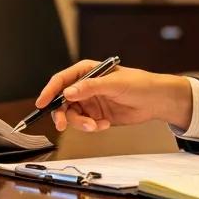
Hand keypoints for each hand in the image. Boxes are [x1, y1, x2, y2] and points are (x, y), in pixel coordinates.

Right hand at [35, 61, 191, 131]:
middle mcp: (85, 87)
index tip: (41, 103)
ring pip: (72, 115)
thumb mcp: (114, 83)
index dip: (49, 91)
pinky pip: (84, 124)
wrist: (156, 101)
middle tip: (62, 124)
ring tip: (94, 125)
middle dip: (62, 113)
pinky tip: (104, 125)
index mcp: (86, 71)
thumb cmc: (139, 84)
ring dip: (80, 123)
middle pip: (62, 101)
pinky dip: (91, 127)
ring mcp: (90, 102)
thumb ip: (90, 88)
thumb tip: (68, 92)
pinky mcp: (96, 116)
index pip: (61, 80)